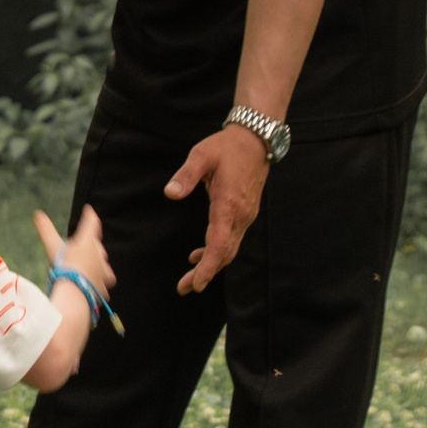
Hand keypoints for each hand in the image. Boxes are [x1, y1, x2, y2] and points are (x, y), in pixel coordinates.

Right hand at [32, 205, 113, 317]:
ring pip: (104, 267)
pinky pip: (102, 285)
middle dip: (92, 247)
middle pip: (97, 247)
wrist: (74, 293)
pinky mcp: (102, 288)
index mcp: (88, 242)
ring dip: (98, 266)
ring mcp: (103, 273)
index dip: (90, 216)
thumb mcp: (53, 247)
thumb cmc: (64, 267)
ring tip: (90, 270)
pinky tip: (92, 288)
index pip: (92, 224)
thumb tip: (38, 214)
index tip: (89, 210)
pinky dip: (97, 286)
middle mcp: (99, 256)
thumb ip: (46, 230)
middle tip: (83, 248)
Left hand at [163, 127, 267, 293]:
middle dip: (205, 273)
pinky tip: (199, 254)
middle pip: (224, 253)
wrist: (255, 139)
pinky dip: (217, 251)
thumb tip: (171, 193)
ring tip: (190, 280)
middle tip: (184, 288)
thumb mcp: (202, 155)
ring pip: (229, 249)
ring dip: (211, 265)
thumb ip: (186, 175)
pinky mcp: (246, 213)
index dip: (208, 267)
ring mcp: (246, 215)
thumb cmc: (226, 147)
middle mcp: (241, 215)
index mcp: (229, 204)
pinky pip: (232, 239)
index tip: (197, 284)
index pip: (219, 244)